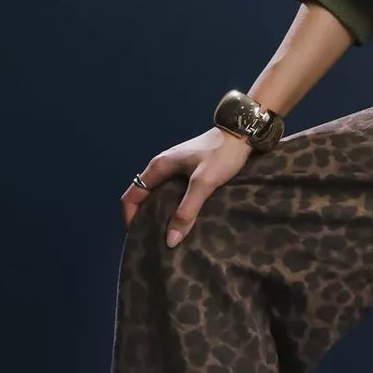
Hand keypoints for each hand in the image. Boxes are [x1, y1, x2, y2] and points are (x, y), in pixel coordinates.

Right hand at [120, 127, 255, 243]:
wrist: (242, 131)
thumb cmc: (221, 154)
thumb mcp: (204, 183)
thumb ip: (187, 210)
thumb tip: (170, 240)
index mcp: (159, 167)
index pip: (131, 195)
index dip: (130, 217)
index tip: (139, 235)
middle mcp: (163, 166)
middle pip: (145, 197)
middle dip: (147, 218)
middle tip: (156, 240)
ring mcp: (176, 167)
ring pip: (161, 194)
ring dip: (163, 213)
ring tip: (172, 234)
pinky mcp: (190, 169)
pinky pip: (175, 191)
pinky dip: (176, 206)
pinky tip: (187, 219)